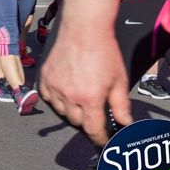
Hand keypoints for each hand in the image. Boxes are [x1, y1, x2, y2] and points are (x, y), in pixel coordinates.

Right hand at [40, 15, 129, 145]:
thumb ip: (121, 105)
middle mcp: (69, 95)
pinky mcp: (45, 77)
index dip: (99, 138)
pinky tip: (65, 91)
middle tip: (94, 110)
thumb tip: (125, 123)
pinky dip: (56, 98)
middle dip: (87, 120)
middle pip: (76, 121)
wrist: (84, 29)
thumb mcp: (119, 80)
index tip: (103, 140)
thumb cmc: (104, 52)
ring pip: (61, 111)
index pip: (92, 129)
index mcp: (90, 98)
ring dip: (71, 110)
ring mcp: (54, 86)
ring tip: (80, 98)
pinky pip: (47, 97)